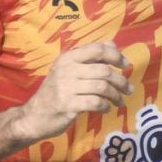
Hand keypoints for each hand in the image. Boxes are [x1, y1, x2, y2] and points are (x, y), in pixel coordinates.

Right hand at [13, 43, 131, 143]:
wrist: (33, 116)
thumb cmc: (55, 92)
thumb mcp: (68, 70)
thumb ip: (89, 57)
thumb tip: (113, 45)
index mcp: (68, 58)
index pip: (97, 49)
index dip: (116, 55)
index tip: (126, 64)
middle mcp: (67, 69)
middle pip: (104, 70)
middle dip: (121, 80)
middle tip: (128, 89)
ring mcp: (66, 87)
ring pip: (102, 87)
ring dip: (116, 95)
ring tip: (120, 101)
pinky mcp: (68, 104)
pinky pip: (95, 102)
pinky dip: (105, 106)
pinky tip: (106, 109)